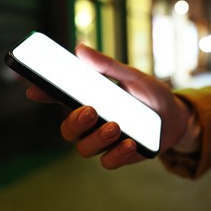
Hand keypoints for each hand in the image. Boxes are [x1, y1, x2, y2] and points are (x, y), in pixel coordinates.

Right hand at [27, 44, 190, 168]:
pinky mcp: (119, 155)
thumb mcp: (133, 77)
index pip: (60, 98)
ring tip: (116, 126)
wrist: (175, 117)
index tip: (34, 89)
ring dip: (96, 138)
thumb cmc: (151, 94)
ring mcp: (105, 140)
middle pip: (68, 129)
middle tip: (90, 110)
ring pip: (84, 148)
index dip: (44, 94)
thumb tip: (80, 49)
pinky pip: (108, 162)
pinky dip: (117, 154)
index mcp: (91, 99)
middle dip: (73, 122)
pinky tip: (130, 142)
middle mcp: (93, 122)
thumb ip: (109, 67)